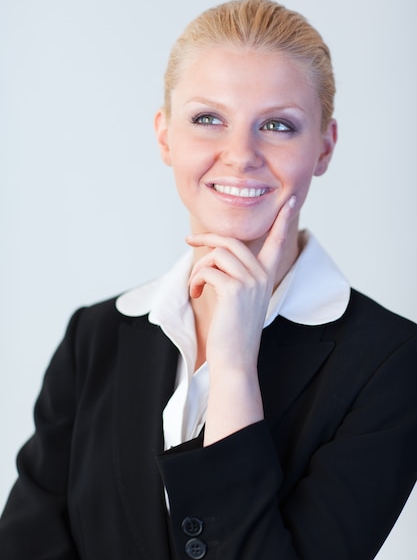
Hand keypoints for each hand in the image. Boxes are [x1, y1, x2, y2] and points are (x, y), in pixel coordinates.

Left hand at [186, 195, 296, 444]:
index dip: (284, 219)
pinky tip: (197, 294)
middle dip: (207, 238)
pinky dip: (196, 281)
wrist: (235, 359)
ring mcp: (250, 282)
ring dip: (198, 268)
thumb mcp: (240, 298)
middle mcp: (263, 275)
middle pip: (232, 241)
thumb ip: (236, 274)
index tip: (291, 200)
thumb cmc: (234, 329)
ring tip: (197, 285)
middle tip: (189, 240)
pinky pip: (207, 270)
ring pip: (217, 254)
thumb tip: (215, 253)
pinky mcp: (234, 290)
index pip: (278, 241)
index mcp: (267, 275)